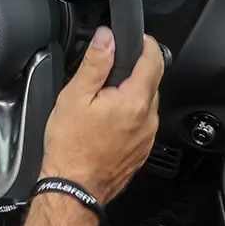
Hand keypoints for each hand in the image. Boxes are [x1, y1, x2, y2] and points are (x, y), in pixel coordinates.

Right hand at [40, 26, 164, 205]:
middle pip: (152, 81)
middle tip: (111, 69)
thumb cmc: (70, 147)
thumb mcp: (75, 96)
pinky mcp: (142, 150)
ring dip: (132, 94)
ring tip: (104, 99)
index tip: (138, 39)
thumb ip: (95, 63)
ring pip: (147, 103)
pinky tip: (108, 122)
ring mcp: (148, 137)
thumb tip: (106, 38)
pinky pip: (142, 123)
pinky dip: (130, 115)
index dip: (147, 44)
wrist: (73, 188)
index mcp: (134, 101)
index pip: (154, 60)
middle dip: (136, 70)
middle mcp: (148, 119)